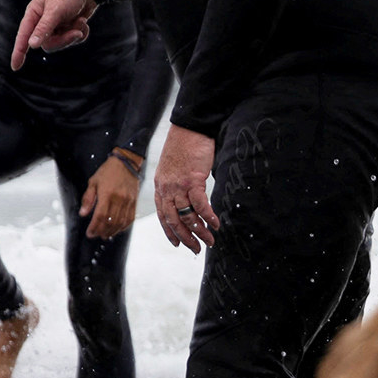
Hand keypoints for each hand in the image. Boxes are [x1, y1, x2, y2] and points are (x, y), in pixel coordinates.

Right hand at [11, 0, 98, 69]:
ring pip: (61, 43)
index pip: (23, 37)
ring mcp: (56, 25)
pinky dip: (81, 33)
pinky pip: (73, 39)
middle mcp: (42, 21)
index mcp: (33, 14)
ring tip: (81, 22)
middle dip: (63, 41)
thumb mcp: (55, 10)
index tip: (15, 67)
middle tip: (76, 32)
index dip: (18, 53)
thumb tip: (32, 46)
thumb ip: (43, 28)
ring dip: (74, 35)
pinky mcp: (68, 27)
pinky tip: (84, 22)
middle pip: (47, 44)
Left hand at [80, 152, 141, 238]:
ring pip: (121, 222)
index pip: (100, 216)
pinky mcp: (134, 202)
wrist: (127, 163)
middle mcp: (119, 199)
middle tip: (96, 235)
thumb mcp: (93, 182)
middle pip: (111, 221)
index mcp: (107, 194)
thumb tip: (83, 213)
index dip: (94, 227)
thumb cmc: (108, 171)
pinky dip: (123, 226)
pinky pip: (130, 218)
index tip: (90, 233)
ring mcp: (128, 201)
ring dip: (113, 231)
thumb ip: (88, 199)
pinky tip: (118, 229)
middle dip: (102, 231)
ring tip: (105, 235)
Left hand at [153, 125, 219, 252]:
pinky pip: (200, 204)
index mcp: (161, 186)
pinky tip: (216, 224)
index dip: (170, 231)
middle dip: (185, 237)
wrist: (190, 129)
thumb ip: (177, 184)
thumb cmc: (185, 146)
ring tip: (210, 241)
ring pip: (187, 215)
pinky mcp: (193, 180)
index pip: (163, 215)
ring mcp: (178, 185)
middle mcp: (166, 188)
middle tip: (196, 249)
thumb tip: (188, 198)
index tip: (178, 243)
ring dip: (200, 231)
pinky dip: (208, 216)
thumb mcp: (175, 168)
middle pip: (174, 220)